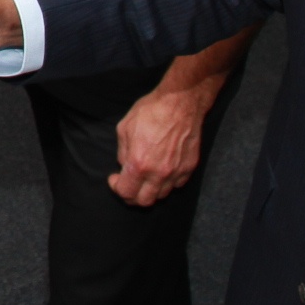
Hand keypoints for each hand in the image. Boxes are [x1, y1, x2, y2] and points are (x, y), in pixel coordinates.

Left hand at [111, 83, 217, 204]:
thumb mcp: (125, 128)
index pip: (125, 192)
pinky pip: (176, 185)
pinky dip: (167, 182)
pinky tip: (162, 170)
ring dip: (150, 190)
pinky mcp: (189, 168)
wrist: (181, 102)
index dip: (116, 188)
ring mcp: (176, 172)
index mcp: (139, 164)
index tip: (115, 178)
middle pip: (144, 202)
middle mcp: (158, 173)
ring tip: (146, 176)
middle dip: (132, 196)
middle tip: (129, 183)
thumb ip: (122, 152)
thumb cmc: (151, 111)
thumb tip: (124, 165)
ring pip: (161, 195)